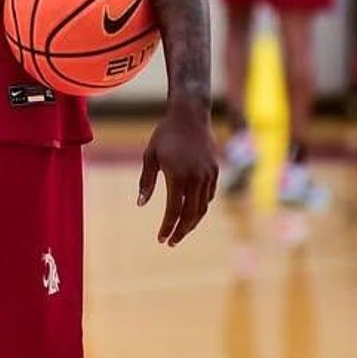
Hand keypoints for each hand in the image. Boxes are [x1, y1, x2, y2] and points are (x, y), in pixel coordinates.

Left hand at [138, 96, 218, 246]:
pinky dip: (201, 207)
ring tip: (181, 230)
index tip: (161, 239)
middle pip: (190, 215)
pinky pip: (209, 195)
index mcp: (178, 176)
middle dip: (181, 231)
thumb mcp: (150, 156)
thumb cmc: (165, 134)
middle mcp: (196, 179)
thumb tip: (141, 204)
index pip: (174, 211)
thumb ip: (146, 182)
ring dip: (192, 222)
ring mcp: (208, 175)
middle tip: (171, 242)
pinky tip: (192, 211)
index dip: (167, 228)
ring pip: (203, 207)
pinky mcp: (215, 171)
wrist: (190, 115)